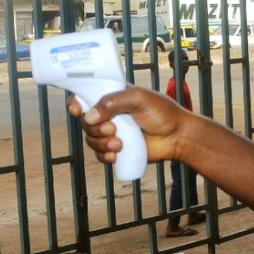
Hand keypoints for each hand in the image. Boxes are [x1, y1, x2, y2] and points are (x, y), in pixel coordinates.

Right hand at [68, 86, 191, 165]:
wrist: (178, 136)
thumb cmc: (163, 112)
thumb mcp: (139, 98)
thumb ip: (113, 102)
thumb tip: (89, 116)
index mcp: (112, 97)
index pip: (85, 97)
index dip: (76, 103)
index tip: (77, 110)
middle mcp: (109, 114)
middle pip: (85, 122)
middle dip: (95, 129)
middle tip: (113, 129)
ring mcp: (112, 133)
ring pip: (91, 140)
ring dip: (101, 144)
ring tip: (120, 144)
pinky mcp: (117, 150)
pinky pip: (100, 155)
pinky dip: (104, 156)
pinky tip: (116, 155)